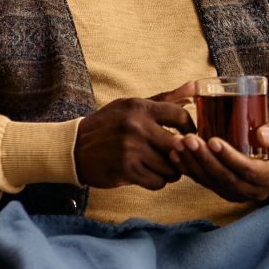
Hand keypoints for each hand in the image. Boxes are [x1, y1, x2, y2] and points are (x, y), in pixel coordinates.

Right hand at [74, 84, 195, 189]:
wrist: (74, 148)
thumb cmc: (108, 125)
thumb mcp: (131, 106)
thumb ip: (165, 99)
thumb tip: (195, 86)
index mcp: (139, 107)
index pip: (181, 116)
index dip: (191, 129)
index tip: (189, 137)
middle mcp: (136, 126)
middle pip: (179, 146)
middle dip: (182, 155)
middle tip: (178, 157)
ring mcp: (130, 149)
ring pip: (170, 168)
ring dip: (170, 171)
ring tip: (161, 166)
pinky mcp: (125, 170)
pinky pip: (157, 182)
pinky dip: (157, 181)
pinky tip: (149, 175)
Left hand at [172, 120, 268, 203]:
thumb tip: (261, 135)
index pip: (247, 170)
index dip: (229, 157)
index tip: (213, 140)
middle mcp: (254, 191)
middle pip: (225, 177)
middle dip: (204, 158)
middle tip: (189, 139)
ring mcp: (236, 194)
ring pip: (211, 181)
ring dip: (192, 163)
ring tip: (178, 143)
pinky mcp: (222, 191)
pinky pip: (203, 182)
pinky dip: (187, 169)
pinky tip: (175, 154)